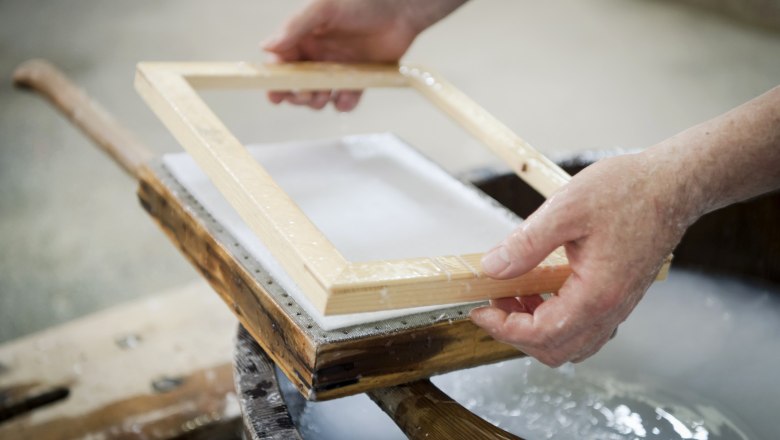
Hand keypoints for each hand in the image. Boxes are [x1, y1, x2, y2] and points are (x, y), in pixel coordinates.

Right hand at [263, 0, 463, 110]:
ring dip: (317, 101)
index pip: (282, 62)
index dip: (275, 79)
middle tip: (305, 94)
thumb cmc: (363, 3)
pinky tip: (346, 97)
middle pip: (297, 84)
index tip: (274, 93)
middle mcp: (318, 54)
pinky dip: (343, 103)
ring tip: (323, 96)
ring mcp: (337, 68)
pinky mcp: (358, 79)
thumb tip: (266, 45)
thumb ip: (295, 27)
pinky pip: (345, 99)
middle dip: (297, 94)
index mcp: (304, 37)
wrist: (401, 11)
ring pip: (318, 95)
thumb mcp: (324, 9)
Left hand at [471, 152, 693, 366]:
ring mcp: (618, 307)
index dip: (504, 328)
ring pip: (570, 343)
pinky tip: (540, 290)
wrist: (674, 185)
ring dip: (536, 329)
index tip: (480, 311)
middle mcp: (611, 309)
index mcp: (597, 294)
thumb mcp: (566, 209)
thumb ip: (526, 243)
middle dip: (517, 333)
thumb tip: (492, 268)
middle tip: (493, 303)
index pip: (542, 334)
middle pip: (555, 350)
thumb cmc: (629, 191)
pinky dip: (556, 320)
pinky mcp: (619, 297)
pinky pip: (584, 328)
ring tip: (513, 295)